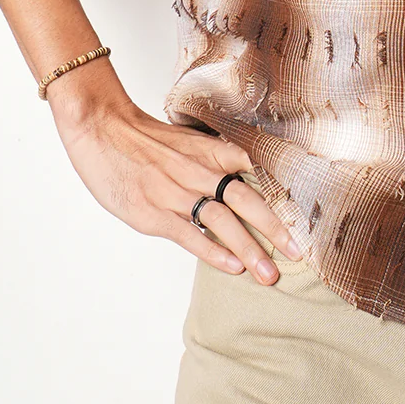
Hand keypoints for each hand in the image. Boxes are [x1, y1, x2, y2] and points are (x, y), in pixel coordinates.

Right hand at [47, 88, 304, 283]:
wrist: (103, 129)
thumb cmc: (145, 138)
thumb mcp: (188, 140)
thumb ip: (216, 156)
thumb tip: (245, 171)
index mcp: (211, 152)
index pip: (255, 176)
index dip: (278, 197)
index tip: (301, 218)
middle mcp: (200, 172)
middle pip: (247, 202)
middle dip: (274, 231)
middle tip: (296, 255)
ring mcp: (178, 193)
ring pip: (223, 223)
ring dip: (249, 251)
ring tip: (269, 274)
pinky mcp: (155, 213)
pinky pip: (190, 235)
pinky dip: (213, 251)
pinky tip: (232, 267)